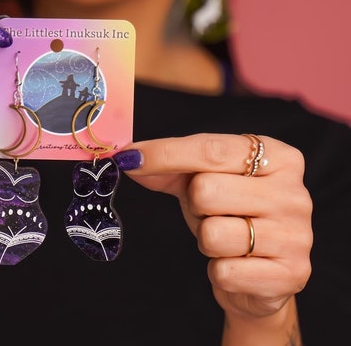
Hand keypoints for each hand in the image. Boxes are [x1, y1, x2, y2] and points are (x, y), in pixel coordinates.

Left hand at [115, 133, 311, 319]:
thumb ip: (167, 166)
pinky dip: (219, 269)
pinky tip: (236, 263)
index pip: (210, 149)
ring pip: (213, 233)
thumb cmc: (230, 214)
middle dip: (195, 205)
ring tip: (226, 237)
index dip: (164, 153)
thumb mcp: (202, 180)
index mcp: (278, 156)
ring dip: (206, 239)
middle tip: (211, 211)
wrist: (260, 276)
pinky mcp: (291, 275)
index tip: (130, 158)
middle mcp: (294, 192)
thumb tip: (128, 159)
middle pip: (206, 190)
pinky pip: (224, 271)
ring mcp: (297, 235)